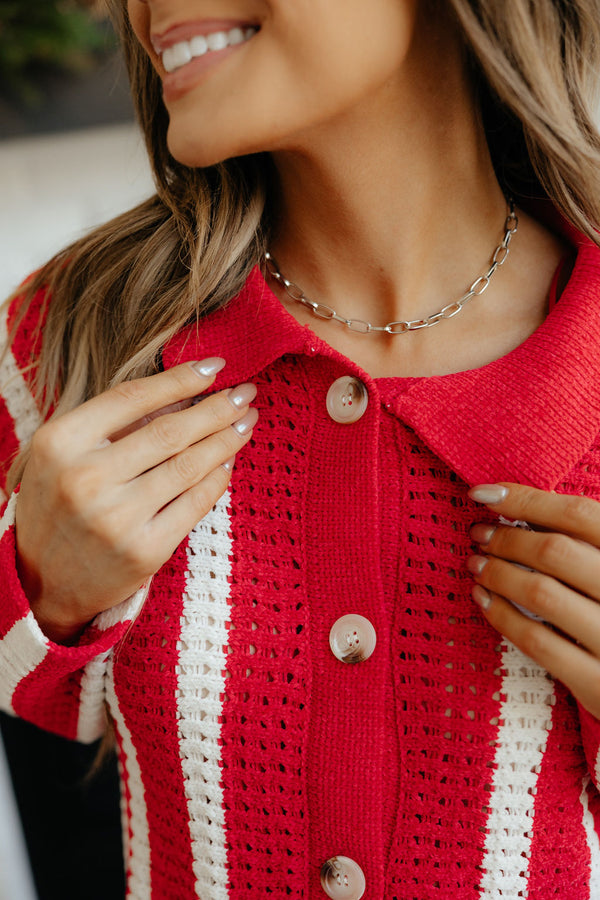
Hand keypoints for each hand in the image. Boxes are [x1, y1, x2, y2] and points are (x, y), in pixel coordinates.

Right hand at [15, 359, 257, 642]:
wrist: (40, 581)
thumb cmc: (58, 505)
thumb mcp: (64, 455)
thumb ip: (113, 423)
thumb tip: (185, 391)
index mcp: (60, 443)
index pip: (132, 397)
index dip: (179, 379)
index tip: (215, 366)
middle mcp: (86, 479)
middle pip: (169, 431)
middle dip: (217, 407)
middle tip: (245, 391)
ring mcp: (117, 518)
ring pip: (189, 465)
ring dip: (227, 438)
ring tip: (247, 420)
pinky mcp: (144, 551)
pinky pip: (195, 503)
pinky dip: (218, 477)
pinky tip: (230, 459)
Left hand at [467, 483, 599, 717]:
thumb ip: (582, 540)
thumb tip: (518, 506)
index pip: (578, 514)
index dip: (526, 499)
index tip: (483, 493)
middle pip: (555, 551)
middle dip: (507, 539)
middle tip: (479, 534)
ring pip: (541, 594)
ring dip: (498, 574)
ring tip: (476, 565)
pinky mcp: (595, 680)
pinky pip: (536, 641)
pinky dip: (501, 616)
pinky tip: (483, 600)